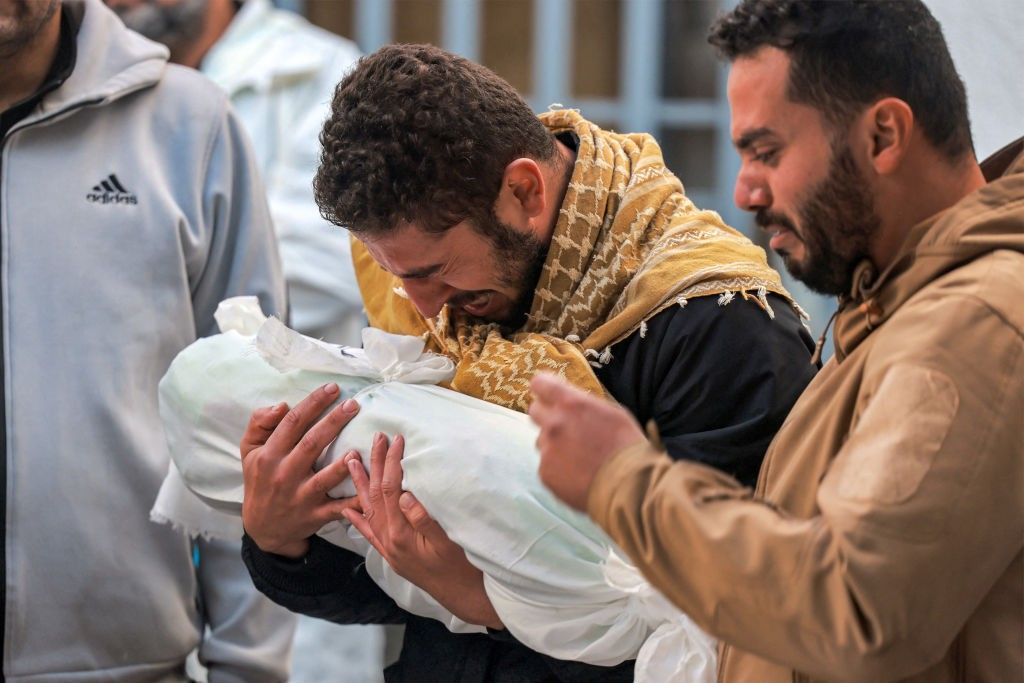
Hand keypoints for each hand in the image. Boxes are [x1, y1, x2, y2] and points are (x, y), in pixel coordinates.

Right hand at [241, 383, 361, 557]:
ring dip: (344, 464)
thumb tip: (281, 405)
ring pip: (325, 478)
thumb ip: (259, 424)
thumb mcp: (249, 451)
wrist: (263, 527)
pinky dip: (355, 501)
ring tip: (361, 448)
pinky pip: (338, 508)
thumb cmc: (260, 480)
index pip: (292, 423)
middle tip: (353, 404)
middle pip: (312, 444)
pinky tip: (370, 487)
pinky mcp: (316, 515)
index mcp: (270, 455)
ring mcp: (301, 496)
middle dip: (334, 422)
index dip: (313, 403)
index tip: (333, 388)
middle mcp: (285, 474)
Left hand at [344, 433, 502, 629]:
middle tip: (375, 439)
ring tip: (351, 461)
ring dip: (359, 484)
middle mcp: (388, 540)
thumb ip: (424, 519)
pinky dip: (357, 519)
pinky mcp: (391, 554)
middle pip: (375, 494)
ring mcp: (387, 548)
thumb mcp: (447, 542)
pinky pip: (368, 533)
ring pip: (367, 510)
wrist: (461, 596)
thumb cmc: (460, 567)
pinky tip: (348, 508)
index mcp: (400, 533)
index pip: (390, 489)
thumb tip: (406, 494)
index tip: (396, 440)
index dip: (392, 462)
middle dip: (374, 464)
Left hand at [529, 373, 646, 510]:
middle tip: (565, 427)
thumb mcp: (612, 413)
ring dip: (555, 445)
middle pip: (535, 411)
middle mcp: (553, 424)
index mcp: (570, 404)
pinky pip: (547, 466)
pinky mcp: (545, 473)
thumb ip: (584, 405)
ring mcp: (547, 450)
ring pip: (542, 441)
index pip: (540, 383)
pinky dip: (558, 469)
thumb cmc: (627, 447)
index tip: (549, 394)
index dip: (544, 389)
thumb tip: (571, 403)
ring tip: (580, 458)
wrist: (629, 487)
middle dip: (547, 416)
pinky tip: (578, 474)